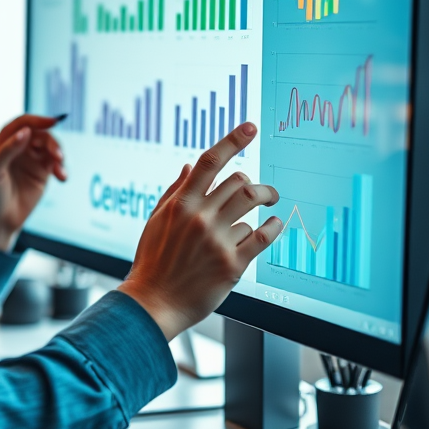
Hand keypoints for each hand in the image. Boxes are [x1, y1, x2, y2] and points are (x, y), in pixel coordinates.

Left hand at [0, 114, 66, 250]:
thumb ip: (7, 150)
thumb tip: (26, 132)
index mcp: (2, 144)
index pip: (21, 124)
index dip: (36, 120)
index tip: (52, 122)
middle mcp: (18, 149)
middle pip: (40, 135)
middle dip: (51, 142)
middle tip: (57, 155)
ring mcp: (30, 161)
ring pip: (50, 148)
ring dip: (58, 153)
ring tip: (60, 168)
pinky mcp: (41, 174)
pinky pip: (56, 164)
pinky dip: (61, 168)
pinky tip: (62, 176)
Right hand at [117, 122, 281, 339]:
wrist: (153, 302)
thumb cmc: (153, 261)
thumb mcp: (156, 221)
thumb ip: (175, 191)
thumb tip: (191, 167)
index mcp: (180, 204)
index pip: (209, 162)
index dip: (232, 140)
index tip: (250, 127)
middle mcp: (199, 218)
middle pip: (239, 181)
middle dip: (254, 182)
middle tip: (262, 190)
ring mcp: (217, 240)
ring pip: (252, 204)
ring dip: (267, 197)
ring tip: (271, 201)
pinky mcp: (232, 264)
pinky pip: (263, 236)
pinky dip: (274, 227)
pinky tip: (275, 225)